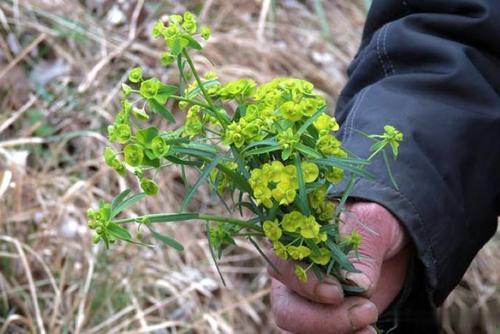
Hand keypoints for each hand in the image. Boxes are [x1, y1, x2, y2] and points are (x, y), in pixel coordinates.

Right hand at [268, 201, 408, 332]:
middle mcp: (292, 280)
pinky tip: (368, 333)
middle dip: (321, 320)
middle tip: (366, 313)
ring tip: (371, 329)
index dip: (303, 283)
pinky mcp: (324, 325)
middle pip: (286, 310)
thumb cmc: (376, 225)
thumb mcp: (375, 222)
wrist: (393, 249)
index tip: (336, 293)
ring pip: (299, 332)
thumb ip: (365, 249)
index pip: (281, 267)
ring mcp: (306, 307)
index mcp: (294, 245)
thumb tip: (358, 283)